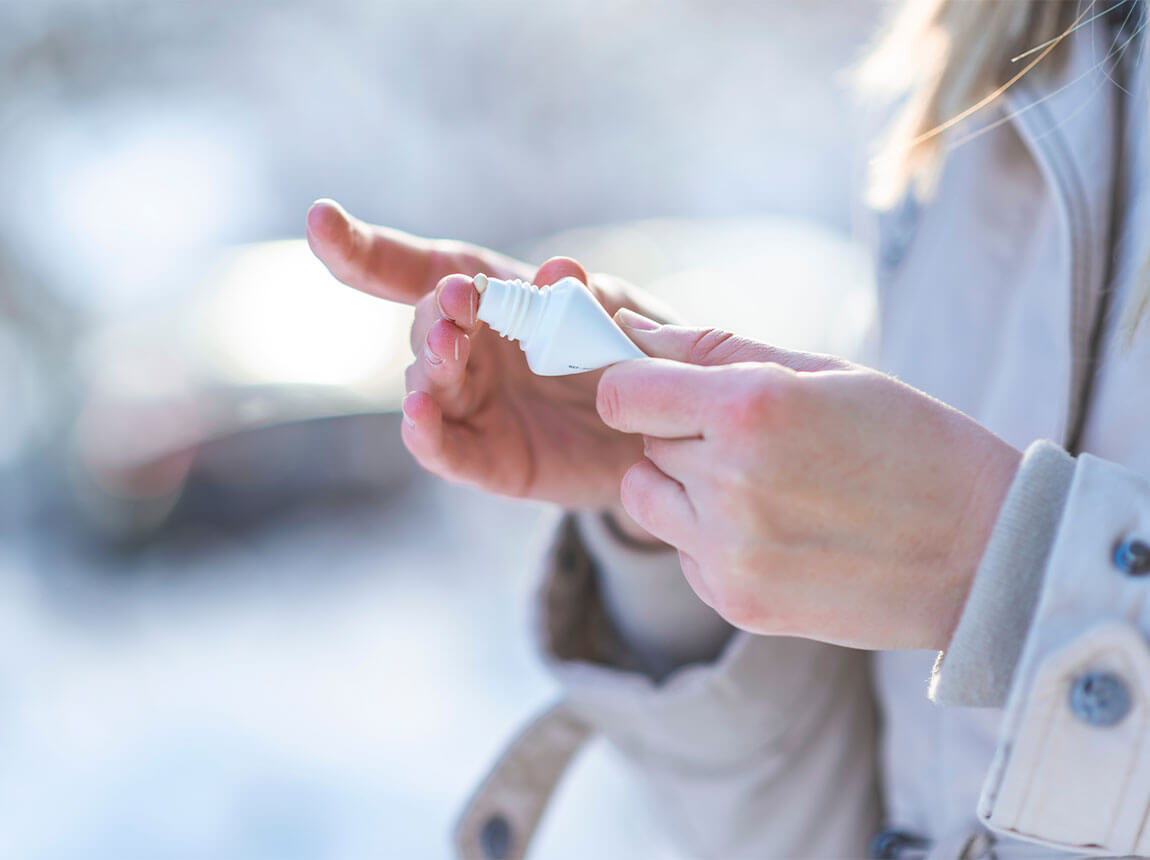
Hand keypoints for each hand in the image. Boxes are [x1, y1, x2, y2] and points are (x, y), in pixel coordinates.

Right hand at [306, 199, 667, 510]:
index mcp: (489, 300)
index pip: (415, 270)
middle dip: (437, 310)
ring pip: (427, 385)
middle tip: (461, 299)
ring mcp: (472, 407)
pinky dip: (426, 434)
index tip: (319, 221)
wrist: (665, 433)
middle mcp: (467, 351)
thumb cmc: (633, 357)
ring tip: (448, 346)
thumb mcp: (622, 316)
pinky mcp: (488, 460)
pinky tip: (418, 415)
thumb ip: (588, 296)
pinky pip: (445, 449)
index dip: (362, 249)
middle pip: (426, 325)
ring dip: (431, 364)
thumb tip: (560, 271)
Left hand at [597, 312, 1022, 649]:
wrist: (983, 553)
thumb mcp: (824, 371)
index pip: (621, 394)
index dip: (638, 385)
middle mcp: (729, 483)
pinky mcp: (735, 601)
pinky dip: (711, 538)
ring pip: (650, 498)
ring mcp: (729, 551)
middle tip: (759, 440)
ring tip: (763, 485)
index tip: (666, 389)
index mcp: (750, 409)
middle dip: (683, 431)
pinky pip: (682, 551)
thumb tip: (632, 330)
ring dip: (685, 485)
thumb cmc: (911, 443)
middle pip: (645, 441)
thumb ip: (717, 349)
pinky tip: (780, 532)